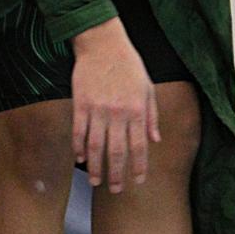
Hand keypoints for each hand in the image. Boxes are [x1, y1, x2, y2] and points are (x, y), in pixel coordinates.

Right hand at [70, 18, 159, 190]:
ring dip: (95, 167)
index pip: (139, 147)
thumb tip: (156, 140)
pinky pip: (79, 131)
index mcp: (137, 111)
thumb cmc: (129, 65)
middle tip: (116, 189)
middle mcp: (119, 113)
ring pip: (96, 146)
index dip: (138, 167)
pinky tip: (79, 158)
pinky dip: (78, 147)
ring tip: (95, 181)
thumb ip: (152, 116)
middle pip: (117, 152)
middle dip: (117, 174)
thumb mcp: (148, 88)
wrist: (104, 43)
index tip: (137, 181)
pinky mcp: (80, 104)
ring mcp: (98, 110)